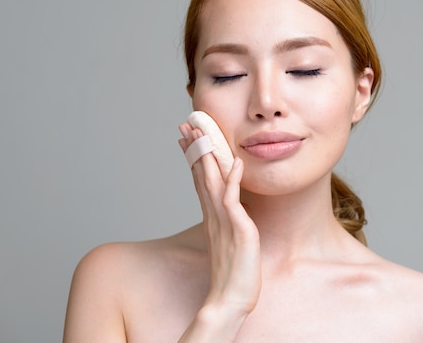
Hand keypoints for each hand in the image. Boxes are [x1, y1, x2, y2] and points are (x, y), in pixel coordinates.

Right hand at [178, 123, 261, 318]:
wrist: (230, 299)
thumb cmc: (233, 272)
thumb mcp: (228, 239)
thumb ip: (226, 221)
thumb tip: (226, 207)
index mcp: (212, 215)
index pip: (199, 179)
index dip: (192, 157)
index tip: (185, 137)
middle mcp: (214, 214)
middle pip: (201, 174)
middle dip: (194, 148)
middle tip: (185, 124)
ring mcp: (224, 221)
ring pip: (212, 181)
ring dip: (207, 156)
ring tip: (202, 132)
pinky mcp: (237, 229)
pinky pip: (233, 200)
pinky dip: (233, 180)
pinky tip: (234, 162)